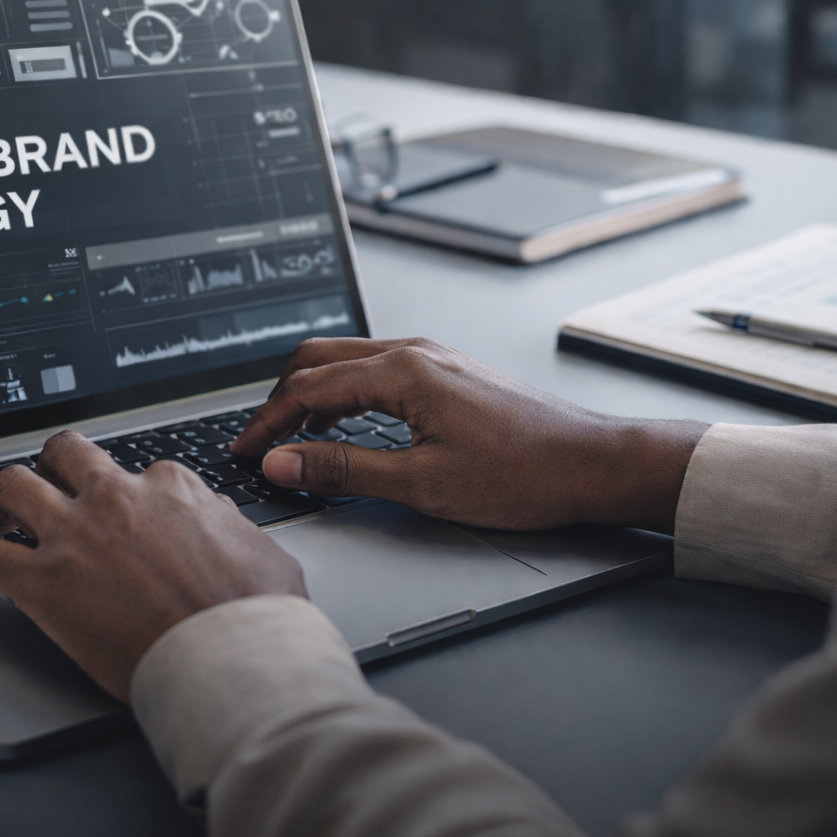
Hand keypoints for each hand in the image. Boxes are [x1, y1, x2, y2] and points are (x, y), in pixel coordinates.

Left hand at [0, 430, 306, 701]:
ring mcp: (75, 535)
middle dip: (50, 468)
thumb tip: (220, 520)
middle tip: (44, 490)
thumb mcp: (262, 551)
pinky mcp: (42, 582)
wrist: (232, 659)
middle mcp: (117, 498)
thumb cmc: (255, 617)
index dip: (123, 494)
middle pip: (64, 453)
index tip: (116, 512)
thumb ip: (228, 526)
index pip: (135, 471)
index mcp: (171, 489)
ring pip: (14, 485)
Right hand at [230, 337, 707, 532]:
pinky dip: (342, 394)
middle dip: (279, 400)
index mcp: (403, 372)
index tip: (245, 450)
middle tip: (259, 442)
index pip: (308, 389)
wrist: (591, 464)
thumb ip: (344, 471)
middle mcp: (415, 353)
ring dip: (310, 395)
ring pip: (346, 361)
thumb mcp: (422, 483)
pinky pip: (373, 370)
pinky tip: (342, 426)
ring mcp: (432, 358)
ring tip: (291, 437)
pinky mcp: (446, 374)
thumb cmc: (524, 473)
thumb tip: (283, 463)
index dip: (267, 423)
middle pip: (319, 360)